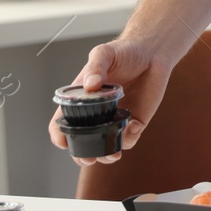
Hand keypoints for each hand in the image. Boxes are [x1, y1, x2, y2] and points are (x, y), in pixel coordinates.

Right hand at [49, 39, 172, 164]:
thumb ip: (96, 66)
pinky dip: (129, 137)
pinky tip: (132, 125)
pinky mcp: (134, 122)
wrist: (152, 53)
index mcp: (82, 99)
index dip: (59, 134)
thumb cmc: (123, 52)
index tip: (62, 142)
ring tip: (111, 154)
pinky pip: (128, 138)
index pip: (63, 121)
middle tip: (88, 158)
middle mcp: (96, 113)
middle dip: (81, 154)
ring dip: (106, 154)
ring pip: (104, 146)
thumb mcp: (104, 53)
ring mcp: (114, 119)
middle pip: (82, 141)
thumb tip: (91, 85)